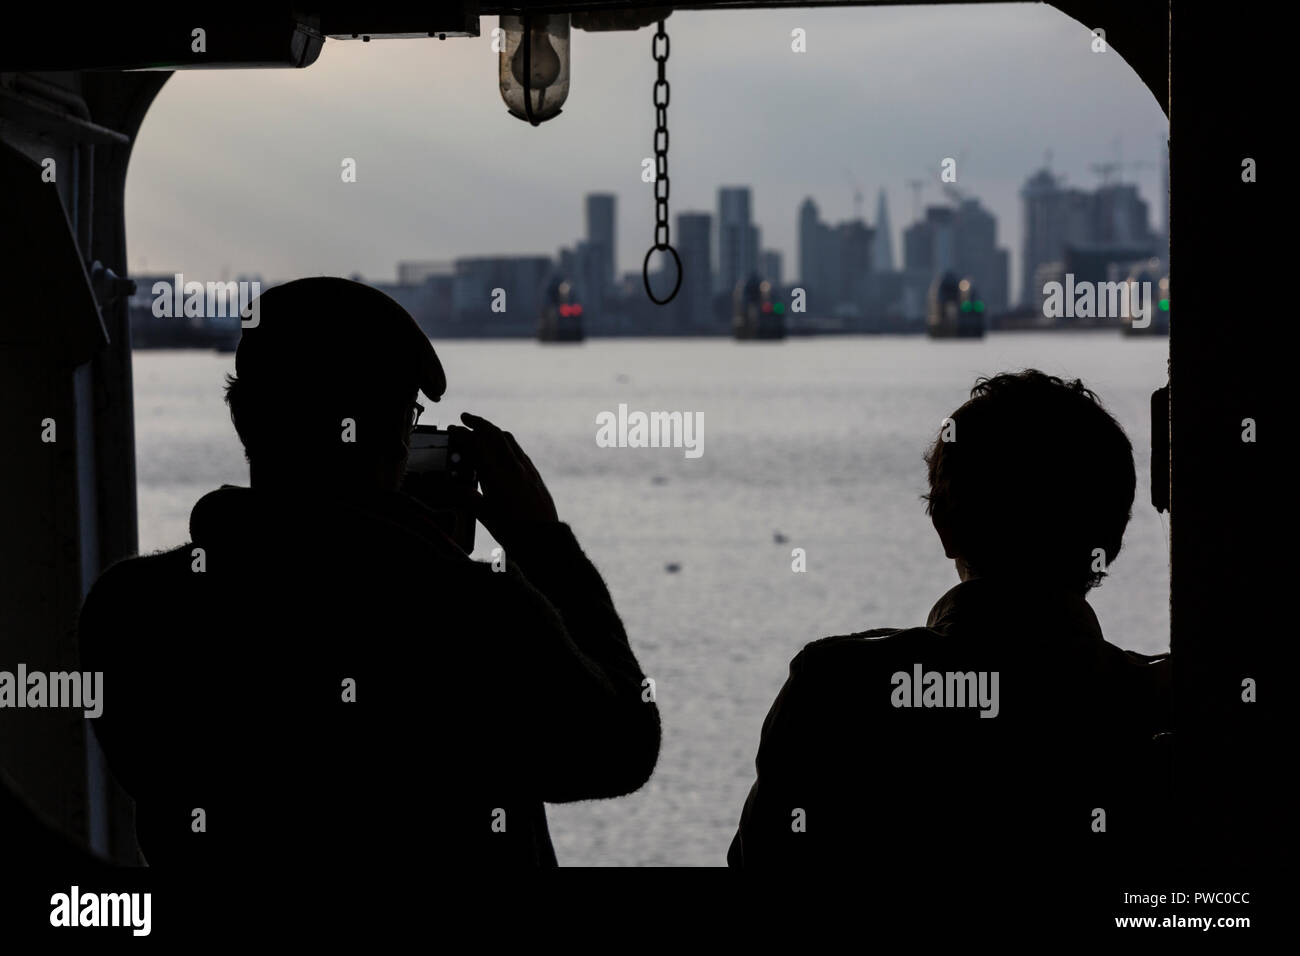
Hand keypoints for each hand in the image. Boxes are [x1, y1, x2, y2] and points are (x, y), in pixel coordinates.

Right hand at [459, 413, 558, 539]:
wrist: (544, 538)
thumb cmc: (514, 531)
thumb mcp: (485, 515)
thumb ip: (467, 497)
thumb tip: (453, 487)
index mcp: (497, 477)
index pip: (477, 445)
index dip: (463, 434)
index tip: (453, 430)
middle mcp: (513, 467)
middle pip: (493, 434)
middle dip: (477, 422)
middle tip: (465, 418)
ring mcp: (526, 469)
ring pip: (508, 439)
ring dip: (492, 430)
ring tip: (481, 429)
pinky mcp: (534, 473)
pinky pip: (518, 449)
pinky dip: (505, 442)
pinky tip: (501, 448)